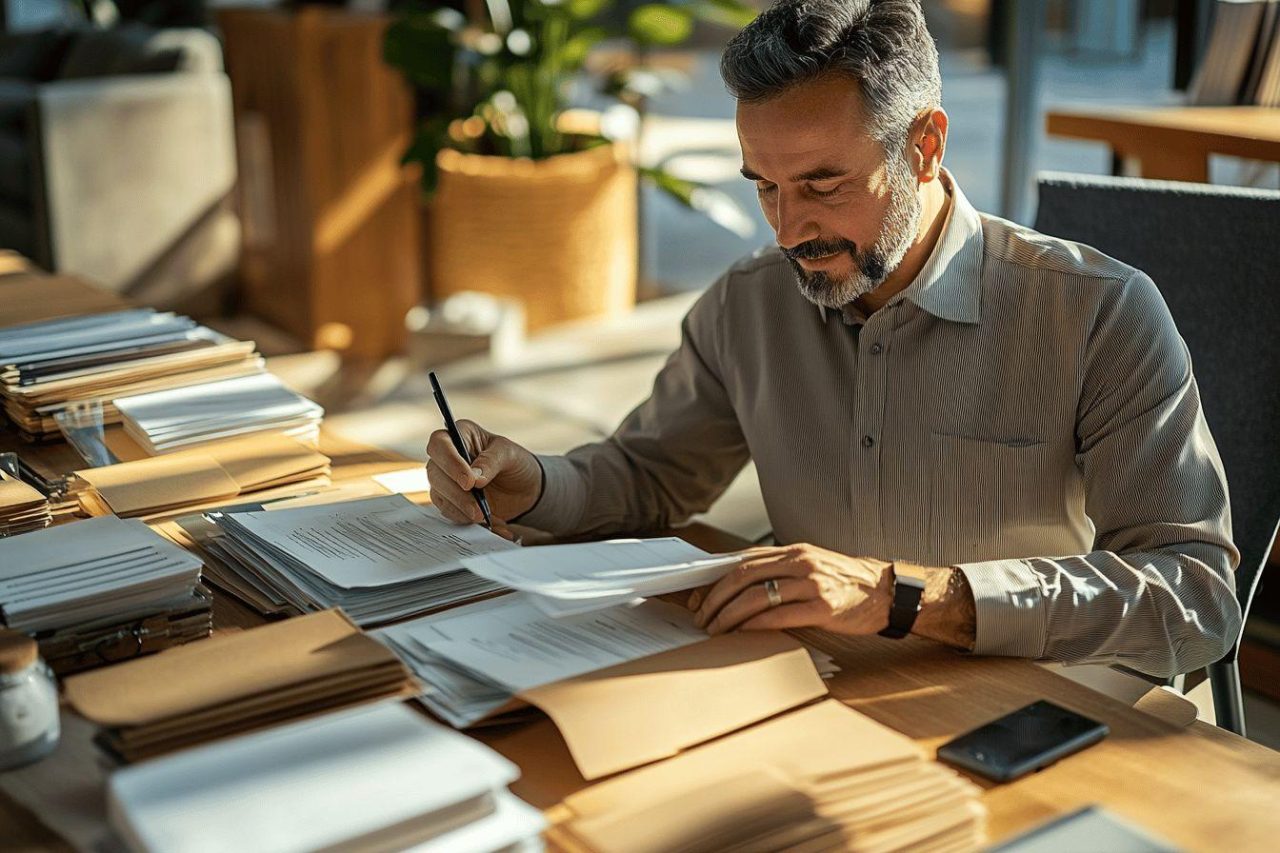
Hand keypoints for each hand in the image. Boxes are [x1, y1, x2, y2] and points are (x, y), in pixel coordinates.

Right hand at [425, 419, 542, 524]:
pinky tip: (489, 522)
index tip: (468, 482)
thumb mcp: (510, 454)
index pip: (440, 444)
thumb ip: (492, 461)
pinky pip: (449, 511)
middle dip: (456, 493)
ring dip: (460, 509)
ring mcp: (446, 480)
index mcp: (460, 435)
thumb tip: (475, 477)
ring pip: (439, 494)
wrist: (525, 488)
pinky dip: (467, 519)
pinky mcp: (450, 501)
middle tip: (477, 508)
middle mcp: (448, 457)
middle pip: (435, 472)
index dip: (450, 463)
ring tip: (484, 517)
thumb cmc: (515, 462)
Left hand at [689, 544, 892, 635]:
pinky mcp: (823, 607)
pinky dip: (755, 624)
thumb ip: (780, 571)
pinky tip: (741, 632)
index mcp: (794, 551)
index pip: (743, 561)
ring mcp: (812, 584)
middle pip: (743, 576)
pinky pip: (780, 615)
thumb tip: (738, 584)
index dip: (715, 579)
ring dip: (729, 615)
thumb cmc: (845, 583)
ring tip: (715, 629)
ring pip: (757, 596)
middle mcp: (801, 563)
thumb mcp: (812, 566)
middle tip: (701, 617)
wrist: (887, 592)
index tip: (698, 597)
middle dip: (715, 598)